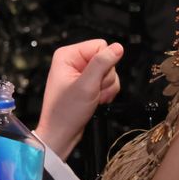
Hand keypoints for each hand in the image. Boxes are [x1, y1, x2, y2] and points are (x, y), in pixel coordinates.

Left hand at [35, 39, 123, 158]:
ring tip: (94, 97)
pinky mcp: (87, 83)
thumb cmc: (65, 113)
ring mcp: (81, 73)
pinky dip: (106, 92)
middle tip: (93, 91)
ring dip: (106, 87)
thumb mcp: (86, 85)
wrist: (61, 134)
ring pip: (109, 71)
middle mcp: (73, 61)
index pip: (100, 45)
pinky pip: (107, 82)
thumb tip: (117, 48)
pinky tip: (96, 100)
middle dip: (105, 78)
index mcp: (68, 55)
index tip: (95, 79)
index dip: (104, 63)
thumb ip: (102, 64)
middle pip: (106, 59)